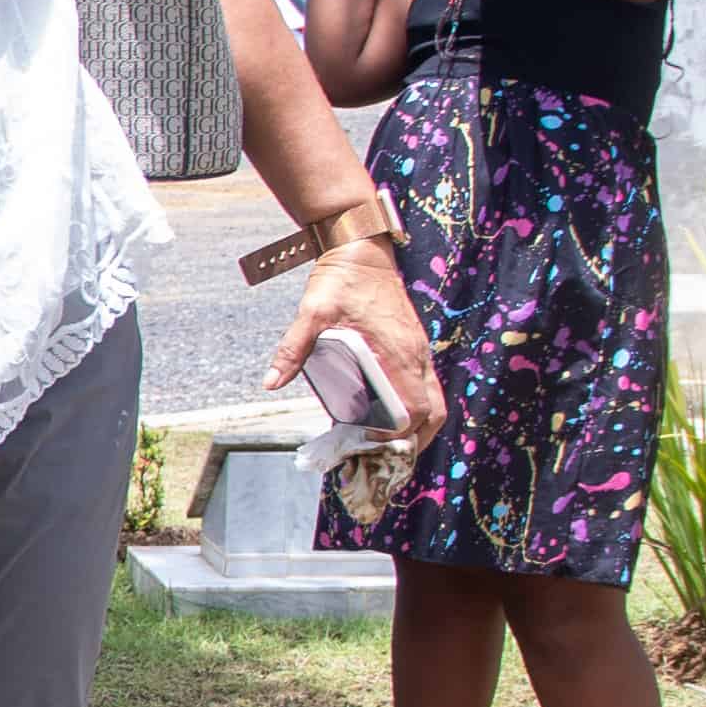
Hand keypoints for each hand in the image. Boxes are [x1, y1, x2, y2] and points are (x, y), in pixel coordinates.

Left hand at [267, 241, 446, 447]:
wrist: (362, 248)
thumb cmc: (341, 279)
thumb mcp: (312, 312)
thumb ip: (293, 348)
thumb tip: (271, 382)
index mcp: (398, 353)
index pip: (416, 409)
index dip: (399, 434)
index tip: (373, 445)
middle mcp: (416, 354)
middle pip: (434, 412)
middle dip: (416, 440)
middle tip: (388, 458)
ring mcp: (418, 349)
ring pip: (433, 399)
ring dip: (417, 425)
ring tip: (387, 443)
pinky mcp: (414, 344)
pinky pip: (424, 384)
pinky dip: (413, 405)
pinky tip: (387, 412)